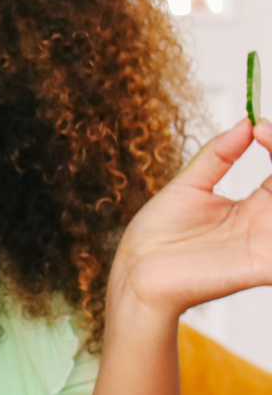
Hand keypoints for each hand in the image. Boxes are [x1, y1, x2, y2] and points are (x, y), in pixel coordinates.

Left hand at [109, 118, 271, 317]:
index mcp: (258, 205)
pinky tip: (271, 210)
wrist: (136, 271)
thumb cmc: (159, 235)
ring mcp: (270, 245)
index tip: (259, 126)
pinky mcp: (264, 267)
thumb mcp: (189, 184)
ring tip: (271, 145)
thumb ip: (219, 154)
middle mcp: (270, 224)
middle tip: (267, 132)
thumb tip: (246, 122)